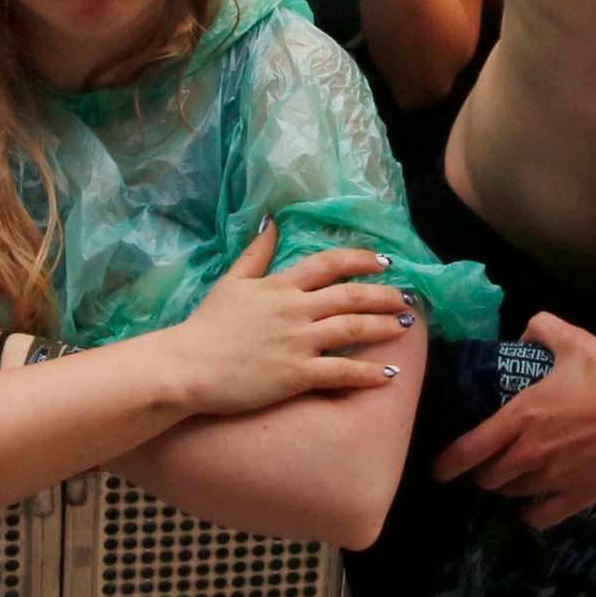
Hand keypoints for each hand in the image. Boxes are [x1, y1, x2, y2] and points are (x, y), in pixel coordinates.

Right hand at [159, 223, 411, 415]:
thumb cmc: (206, 325)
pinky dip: (368, 373)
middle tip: (408, 298)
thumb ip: (256, 253)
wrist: (186, 365)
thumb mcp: (232, 281)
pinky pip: (341, 372)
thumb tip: (273, 220)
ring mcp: (297, 342)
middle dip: (384, 295)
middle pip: (350, 295)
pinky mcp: (296, 374)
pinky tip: (388, 375)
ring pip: (352, 328)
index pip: (329, 264)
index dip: (361, 260)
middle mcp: (295, 309)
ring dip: (383, 327)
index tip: (385, 262)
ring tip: (405, 327)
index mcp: (280, 285)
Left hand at [429, 315, 595, 527]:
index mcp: (523, 416)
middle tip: (486, 465)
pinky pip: (542, 517)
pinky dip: (532, 513)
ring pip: (513, 495)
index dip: (448, 464)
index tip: (439, 471)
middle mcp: (532, 452)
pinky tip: (534, 505)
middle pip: (489, 478)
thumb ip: (540, 329)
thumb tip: (525, 332)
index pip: (470, 449)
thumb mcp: (573, 340)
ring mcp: (556, 479)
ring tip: (511, 480)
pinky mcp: (580, 496)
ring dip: (507, 489)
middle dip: (482, 473)